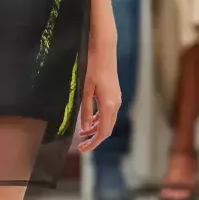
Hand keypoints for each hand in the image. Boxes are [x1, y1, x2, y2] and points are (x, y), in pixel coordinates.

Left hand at [78, 37, 120, 152]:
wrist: (104, 50)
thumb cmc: (93, 67)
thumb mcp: (85, 90)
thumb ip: (85, 110)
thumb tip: (84, 127)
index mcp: (109, 105)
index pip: (103, 132)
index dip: (93, 143)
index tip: (83, 149)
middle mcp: (115, 104)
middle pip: (107, 128)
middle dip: (94, 138)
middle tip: (81, 145)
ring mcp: (116, 99)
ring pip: (108, 121)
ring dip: (96, 128)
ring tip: (82, 132)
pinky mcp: (114, 94)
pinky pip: (108, 112)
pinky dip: (99, 119)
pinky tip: (89, 119)